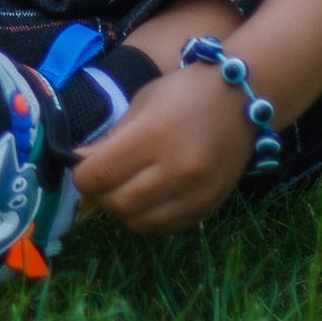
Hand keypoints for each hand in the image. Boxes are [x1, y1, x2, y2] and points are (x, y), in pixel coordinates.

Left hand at [70, 63, 259, 233]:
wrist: (240, 98)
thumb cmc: (185, 92)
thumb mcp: (142, 104)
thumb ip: (111, 138)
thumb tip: (81, 163)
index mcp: (154, 135)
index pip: (100, 174)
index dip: (81, 176)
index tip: (82, 168)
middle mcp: (176, 169)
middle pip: (118, 203)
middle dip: (100, 195)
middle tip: (100, 181)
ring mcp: (196, 193)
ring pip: (139, 223)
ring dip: (122, 210)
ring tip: (122, 190)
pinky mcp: (209, 207)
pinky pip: (166, 228)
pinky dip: (147, 219)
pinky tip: (146, 200)